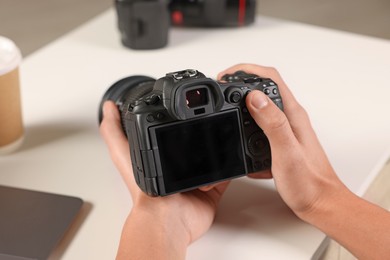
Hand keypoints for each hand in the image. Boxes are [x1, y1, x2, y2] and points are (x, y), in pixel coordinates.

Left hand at [100, 101, 228, 258]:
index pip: (170, 135)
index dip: (177, 124)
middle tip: (207, 122)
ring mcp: (196, 179)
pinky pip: (225, 174)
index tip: (184, 113)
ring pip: (211, 158)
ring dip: (216, 148)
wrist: (167, 217)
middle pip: (193, 146)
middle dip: (201, 134)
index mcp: (160, 159)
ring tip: (218, 136)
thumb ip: (113, 130)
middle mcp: (178, 169)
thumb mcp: (122, 153)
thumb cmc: (144, 191)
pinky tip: (227, 157)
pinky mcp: (212, 189)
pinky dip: (228, 166)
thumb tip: (107, 108)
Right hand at [218, 64, 344, 217]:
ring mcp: (285, 129)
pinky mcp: (280, 142)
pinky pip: (260, 126)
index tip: (226, 76)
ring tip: (225, 106)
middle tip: (222, 86)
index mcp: (292, 115)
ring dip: (241, 103)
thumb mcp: (286, 152)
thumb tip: (254, 97)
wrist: (319, 203)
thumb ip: (272, 123)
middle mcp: (289, 118)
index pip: (271, 78)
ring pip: (260, 107)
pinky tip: (237, 133)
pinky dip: (245, 125)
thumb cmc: (308, 182)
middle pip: (264, 88)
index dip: (246, 70)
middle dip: (240, 83)